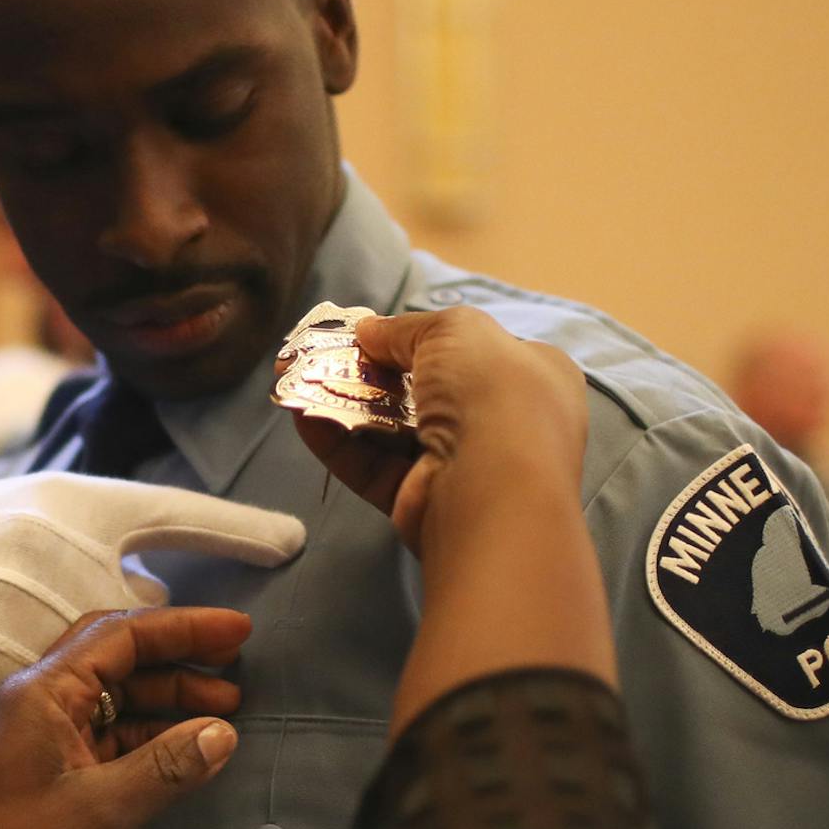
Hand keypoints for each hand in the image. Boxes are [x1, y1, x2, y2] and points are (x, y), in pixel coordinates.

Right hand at [0, 473, 302, 699]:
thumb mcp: (33, 523)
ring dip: (138, 689)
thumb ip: (100, 550)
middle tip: (234, 672)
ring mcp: (16, 597)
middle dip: (190, 647)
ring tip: (164, 707)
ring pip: (106, 660)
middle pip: (144, 609)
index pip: (169, 510)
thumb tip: (159, 597)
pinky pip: (56, 696)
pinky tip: (80, 720)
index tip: (293, 542)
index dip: (234, 526)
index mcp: (67, 501)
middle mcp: (48, 540)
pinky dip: (76, 711)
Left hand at [0, 605, 249, 828]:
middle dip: (181, 660)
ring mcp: (47, 735)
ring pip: (119, 697)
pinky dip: (154, 735)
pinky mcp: (56, 770)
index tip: (237, 630)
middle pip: (120, 659)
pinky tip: (192, 746)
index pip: (120, 635)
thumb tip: (222, 734)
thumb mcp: (100, 809)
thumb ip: (165, 767)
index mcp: (42, 692)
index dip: (182, 627)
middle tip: (239, 667)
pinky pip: (112, 734)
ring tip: (228, 709)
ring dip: (171, 700)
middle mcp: (42, 702)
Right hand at [289, 307, 588, 554]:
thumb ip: (406, 327)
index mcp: (530, 376)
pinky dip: (338, 442)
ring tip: (298, 378)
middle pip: (422, 389)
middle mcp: (501, 422)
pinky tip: (302, 416)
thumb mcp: (455, 330)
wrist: (494, 488)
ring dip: (344, 402)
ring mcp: (461, 466)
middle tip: (320, 352)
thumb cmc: (490, 392)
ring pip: (392, 428)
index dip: (420, 338)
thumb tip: (368, 331)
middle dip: (370, 369)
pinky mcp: (422, 500)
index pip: (472, 351)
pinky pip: (374, 466)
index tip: (370, 331)